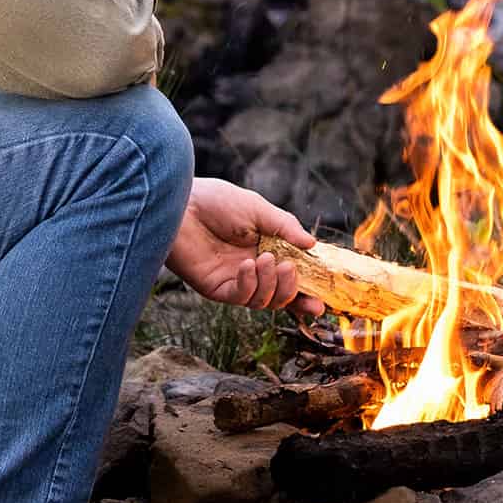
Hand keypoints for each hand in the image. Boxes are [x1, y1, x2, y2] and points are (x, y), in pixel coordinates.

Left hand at [164, 177, 324, 315]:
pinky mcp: (215, 287)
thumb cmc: (216, 201)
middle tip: (290, 269)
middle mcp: (252, 270)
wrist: (180, 203)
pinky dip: (249, 285)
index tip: (322, 301)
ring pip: (263, 301)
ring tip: (265, 259)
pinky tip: (247, 266)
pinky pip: (239, 298)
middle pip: (280, 297)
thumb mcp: (258, 209)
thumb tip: (312, 244)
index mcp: (265, 251)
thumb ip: (285, 227)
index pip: (289, 278)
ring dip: (270, 285)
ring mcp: (234, 280)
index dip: (306, 292)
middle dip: (291, 290)